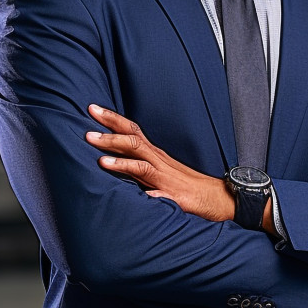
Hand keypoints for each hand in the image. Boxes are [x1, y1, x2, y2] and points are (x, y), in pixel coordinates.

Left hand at [86, 104, 234, 221]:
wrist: (219, 198)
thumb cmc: (186, 187)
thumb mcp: (158, 171)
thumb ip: (138, 166)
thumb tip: (110, 160)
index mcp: (154, 154)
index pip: (131, 130)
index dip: (112, 119)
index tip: (92, 109)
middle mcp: (159, 161)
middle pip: (133, 140)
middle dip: (110, 133)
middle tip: (87, 129)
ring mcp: (166, 178)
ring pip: (142, 164)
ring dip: (122, 161)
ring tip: (101, 160)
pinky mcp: (176, 197)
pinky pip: (161, 195)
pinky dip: (150, 194)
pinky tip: (140, 196)